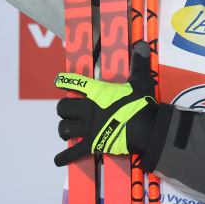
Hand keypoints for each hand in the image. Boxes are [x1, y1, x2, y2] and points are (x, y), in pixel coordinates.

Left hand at [53, 41, 155, 165]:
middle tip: (71, 111)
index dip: (65, 81)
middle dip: (65, 109)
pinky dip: (63, 157)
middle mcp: (87, 110)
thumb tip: (141, 44)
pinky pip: (71, 153)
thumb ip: (138, 63)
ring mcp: (88, 128)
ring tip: (70, 130)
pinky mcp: (91, 145)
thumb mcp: (140, 81)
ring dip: (65, 129)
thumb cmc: (141, 104)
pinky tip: (58, 159)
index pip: (75, 84)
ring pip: (64, 129)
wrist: (146, 129)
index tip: (58, 81)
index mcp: (97, 93)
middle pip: (62, 108)